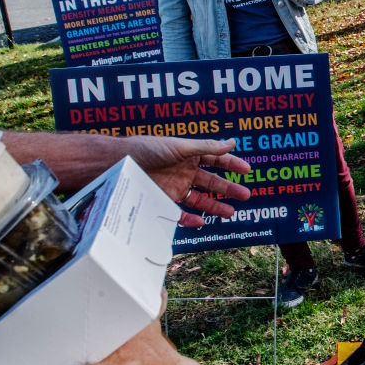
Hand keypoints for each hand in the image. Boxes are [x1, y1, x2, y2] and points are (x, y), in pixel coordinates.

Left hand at [125, 136, 251, 226]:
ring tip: (230, 213)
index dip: (232, 164)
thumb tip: (232, 141)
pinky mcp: (162, 200)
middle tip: (246, 195)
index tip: (247, 171)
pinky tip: (201, 222)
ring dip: (215, 206)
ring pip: (199, 199)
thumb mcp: (180, 147)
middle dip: (229, 189)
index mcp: (189, 155)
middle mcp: (184, 171)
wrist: (117, 163)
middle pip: (211, 182)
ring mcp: (174, 187)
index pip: (216, 159)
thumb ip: (207, 148)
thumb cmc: (147, 149)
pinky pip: (179, 212)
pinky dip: (190, 218)